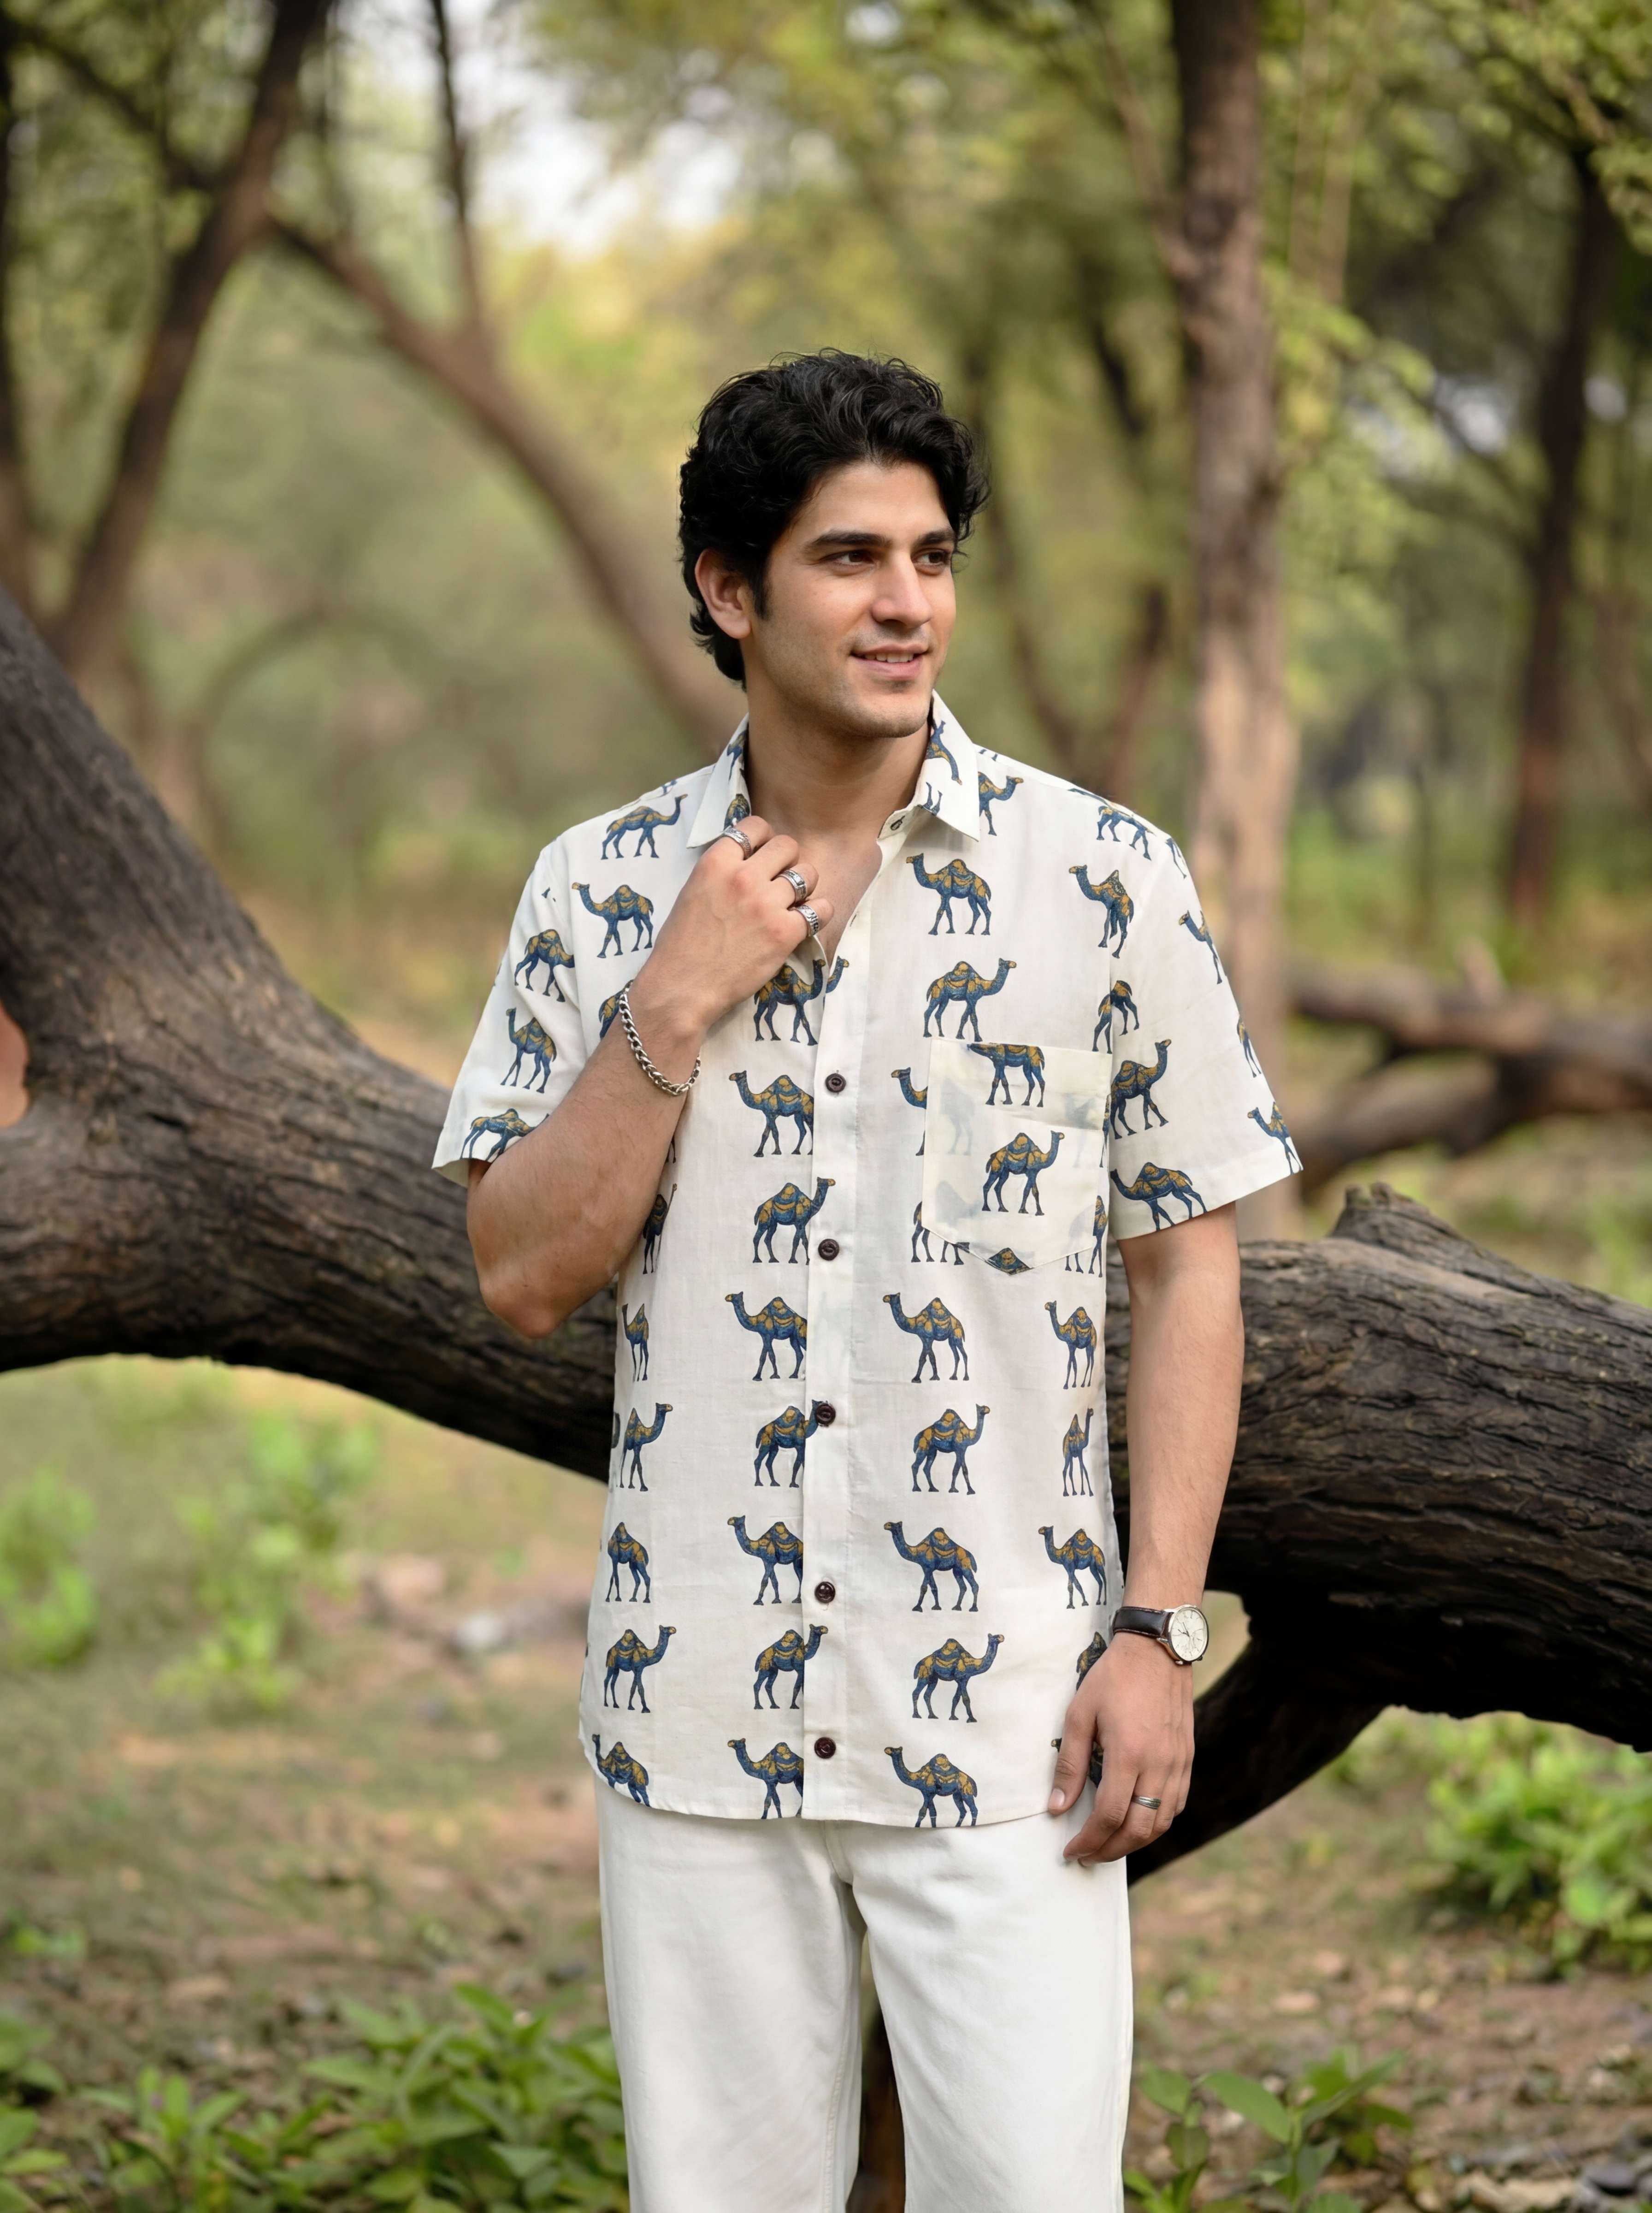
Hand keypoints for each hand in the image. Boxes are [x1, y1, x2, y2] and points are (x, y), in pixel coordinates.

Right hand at [632, 817, 834, 1040]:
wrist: (682, 988)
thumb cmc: (680, 945)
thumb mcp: (692, 891)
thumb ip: (721, 871)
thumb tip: (749, 861)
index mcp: (715, 862)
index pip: (755, 826)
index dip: (764, 838)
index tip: (763, 855)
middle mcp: (743, 877)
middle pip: (787, 845)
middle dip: (787, 861)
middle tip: (779, 881)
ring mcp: (766, 904)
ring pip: (808, 874)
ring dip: (803, 887)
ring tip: (791, 903)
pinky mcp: (785, 933)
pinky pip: (821, 909)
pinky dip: (818, 913)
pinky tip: (805, 921)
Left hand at [1049, 1631, 1191, 1864]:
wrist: (1157, 1650)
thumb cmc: (1113, 1679)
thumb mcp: (1079, 1714)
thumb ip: (1069, 1764)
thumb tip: (1057, 1808)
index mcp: (1128, 1755)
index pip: (1109, 1817)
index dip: (1088, 1841)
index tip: (1071, 1851)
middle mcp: (1158, 1766)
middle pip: (1138, 1830)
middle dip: (1110, 1850)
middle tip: (1087, 1855)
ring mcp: (1177, 1764)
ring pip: (1162, 1823)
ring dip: (1135, 1842)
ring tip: (1109, 1845)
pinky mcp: (1187, 1759)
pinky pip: (1176, 1805)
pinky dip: (1157, 1823)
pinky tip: (1138, 1822)